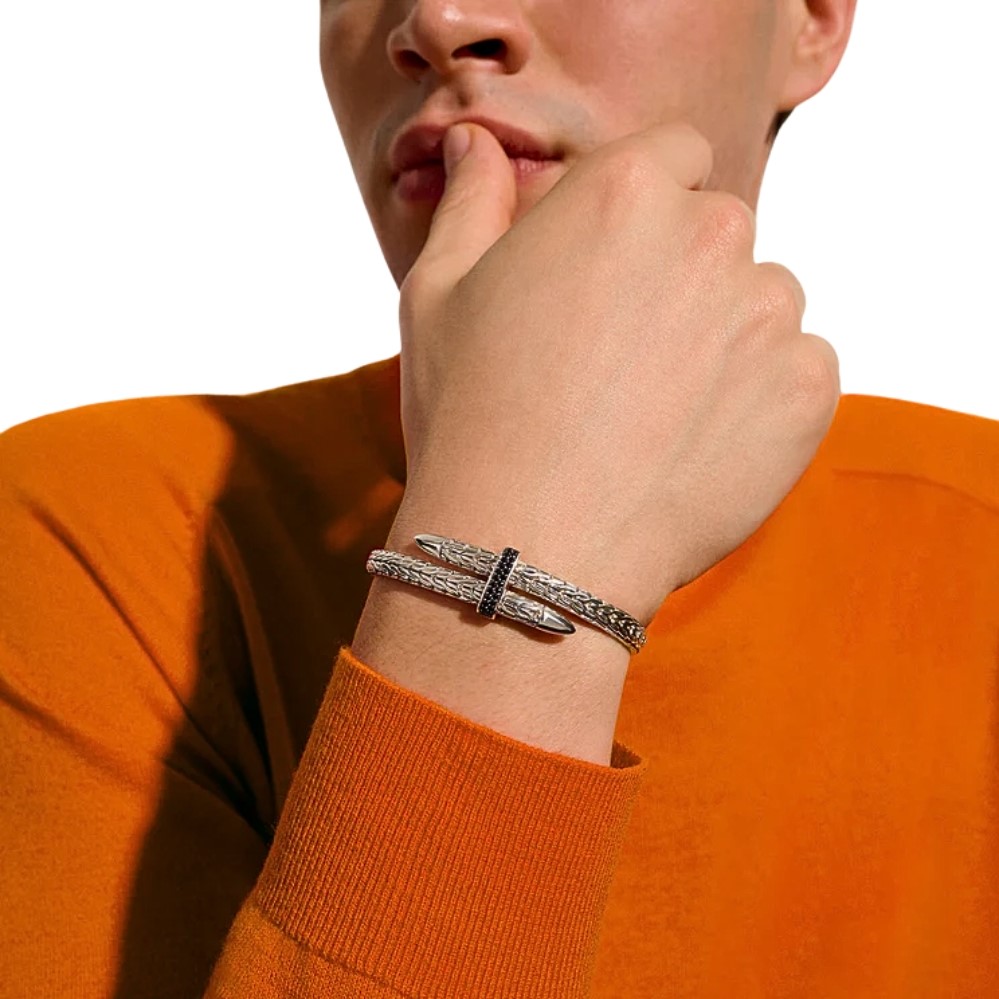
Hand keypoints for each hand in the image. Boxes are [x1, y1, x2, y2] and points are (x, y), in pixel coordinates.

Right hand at [394, 120, 839, 625]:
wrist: (527, 547)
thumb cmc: (470, 418)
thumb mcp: (438, 295)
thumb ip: (471, 202)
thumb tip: (473, 141)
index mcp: (624, 190)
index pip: (674, 156)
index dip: (646, 209)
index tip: (616, 271)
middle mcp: (712, 233)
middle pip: (719, 231)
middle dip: (681, 276)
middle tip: (622, 358)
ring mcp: (769, 313)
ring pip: (763, 302)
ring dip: (725, 337)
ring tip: (656, 412)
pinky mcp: (808, 390)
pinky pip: (799, 370)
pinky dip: (761, 400)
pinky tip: (695, 443)